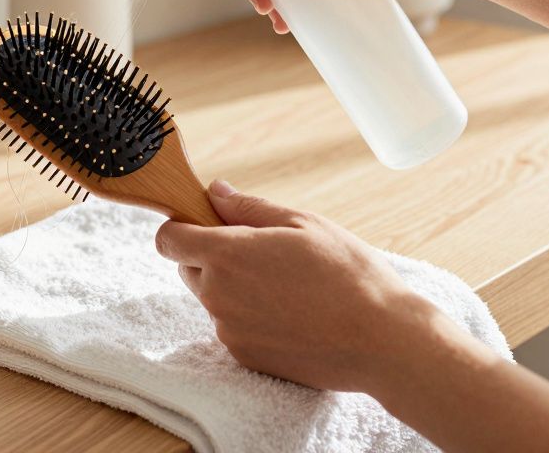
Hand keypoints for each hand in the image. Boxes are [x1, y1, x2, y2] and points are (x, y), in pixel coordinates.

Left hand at [154, 180, 447, 393]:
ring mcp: (228, 330)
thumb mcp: (303, 223)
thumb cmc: (347, 274)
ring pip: (213, 299)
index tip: (206, 223)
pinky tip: (291, 313)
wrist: (381, 341)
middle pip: (188, 268)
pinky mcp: (244, 357)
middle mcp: (217, 295)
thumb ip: (249, 208)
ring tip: (286, 285)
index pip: (168, 239)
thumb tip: (214, 192)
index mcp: (226, 254)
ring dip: (233, 288)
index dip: (182, 227)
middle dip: (212, 257)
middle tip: (262, 253)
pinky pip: (232, 327)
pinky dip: (250, 317)